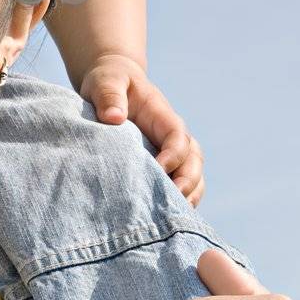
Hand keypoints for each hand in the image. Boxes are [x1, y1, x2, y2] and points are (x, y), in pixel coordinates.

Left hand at [80, 53, 204, 205]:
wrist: (112, 85)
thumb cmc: (110, 81)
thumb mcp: (106, 81)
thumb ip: (109, 95)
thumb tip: (114, 118)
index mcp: (162, 116)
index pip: (177, 138)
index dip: (173, 155)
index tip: (158, 169)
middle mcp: (173, 136)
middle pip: (194, 161)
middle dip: (188, 181)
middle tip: (173, 201)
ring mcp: (171, 152)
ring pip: (193, 176)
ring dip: (189, 195)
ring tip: (173, 216)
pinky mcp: (163, 165)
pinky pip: (180, 185)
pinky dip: (179, 201)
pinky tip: (166, 219)